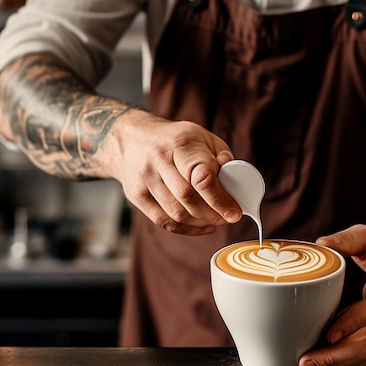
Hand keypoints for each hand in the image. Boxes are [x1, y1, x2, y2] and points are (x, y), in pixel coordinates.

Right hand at [107, 110, 242, 234]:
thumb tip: (234, 178)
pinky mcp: (136, 195)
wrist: (130, 138)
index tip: (235, 212)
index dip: (220, 198)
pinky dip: (185, 229)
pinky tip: (200, 226)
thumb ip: (220, 156)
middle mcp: (159, 160)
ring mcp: (145, 179)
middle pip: (188, 198)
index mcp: (180, 144)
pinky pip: (163, 221)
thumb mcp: (201, 136)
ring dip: (200, 223)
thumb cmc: (174, 139)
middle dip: (213, 214)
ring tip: (215, 221)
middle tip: (227, 217)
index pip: (201, 176)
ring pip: (176, 213)